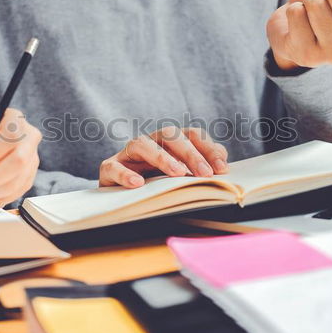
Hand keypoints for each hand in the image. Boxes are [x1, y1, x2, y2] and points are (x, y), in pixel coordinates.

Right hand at [99, 127, 228, 187]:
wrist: (120, 198)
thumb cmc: (156, 185)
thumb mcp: (181, 176)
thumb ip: (202, 167)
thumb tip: (222, 164)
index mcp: (170, 141)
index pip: (192, 134)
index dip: (208, 148)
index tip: (221, 169)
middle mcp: (150, 141)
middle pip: (170, 134)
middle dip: (191, 153)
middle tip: (205, 173)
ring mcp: (127, 153)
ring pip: (141, 143)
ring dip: (161, 157)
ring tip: (177, 174)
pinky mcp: (108, 168)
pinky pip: (113, 167)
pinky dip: (125, 174)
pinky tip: (138, 184)